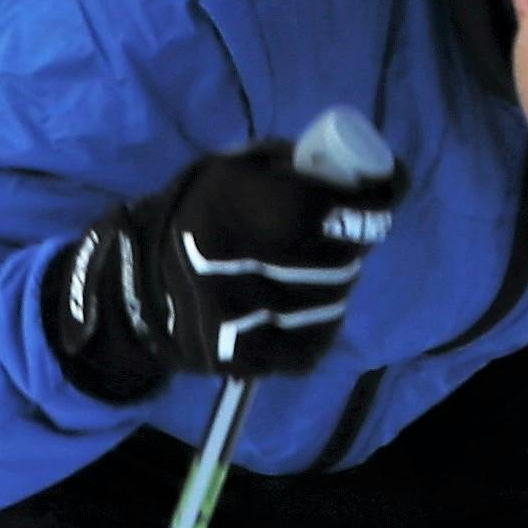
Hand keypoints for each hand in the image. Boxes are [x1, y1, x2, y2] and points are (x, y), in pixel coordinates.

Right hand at [48, 110, 404, 395]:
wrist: (138, 289)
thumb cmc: (199, 215)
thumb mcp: (231, 170)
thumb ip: (288, 166)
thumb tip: (361, 175)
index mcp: (223, 206)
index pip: (322, 207)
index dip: (370, 199)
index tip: (389, 187)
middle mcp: (229, 264)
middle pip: (337, 256)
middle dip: (356, 237)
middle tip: (346, 227)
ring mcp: (236, 319)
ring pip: (332, 299)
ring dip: (338, 280)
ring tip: (312, 266)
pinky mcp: (241, 360)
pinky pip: (315, 342)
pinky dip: (321, 322)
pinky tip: (301, 305)